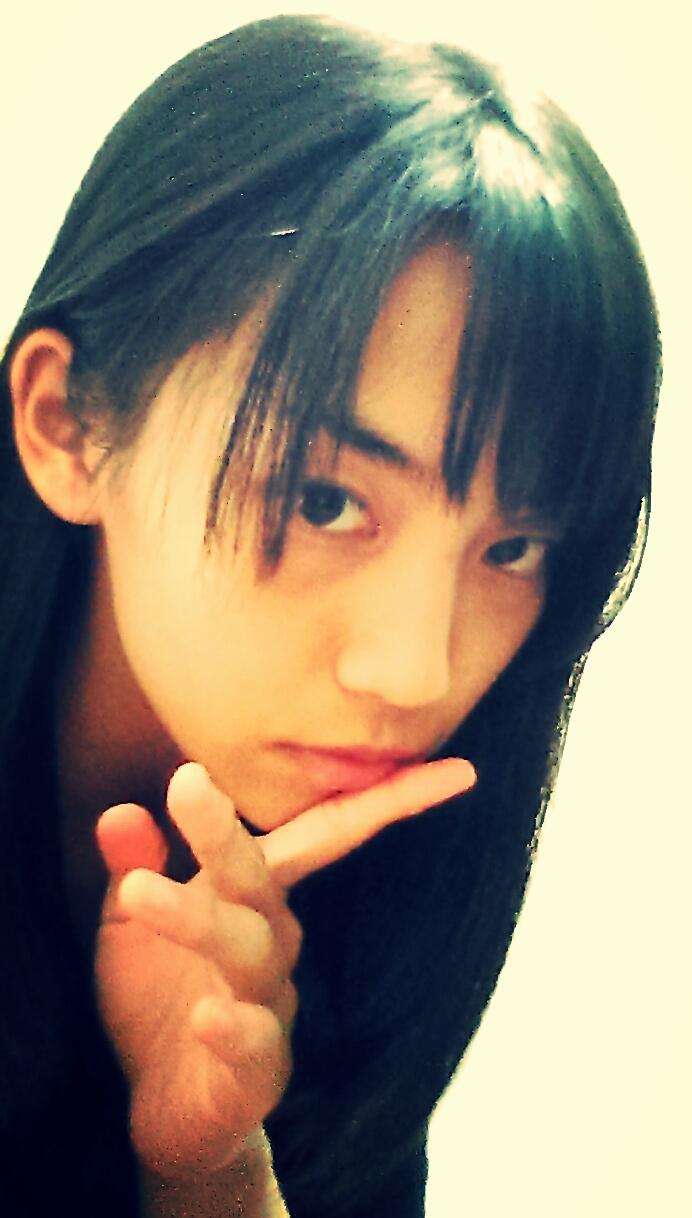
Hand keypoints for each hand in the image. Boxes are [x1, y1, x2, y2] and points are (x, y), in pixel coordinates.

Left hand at [95, 757, 474, 1179]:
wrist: (165, 1108)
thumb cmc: (162, 996)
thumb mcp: (133, 926)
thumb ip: (134, 866)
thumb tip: (119, 811)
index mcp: (257, 893)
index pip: (324, 832)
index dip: (386, 799)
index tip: (460, 770)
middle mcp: (276, 938)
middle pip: (259, 876)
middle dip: (224, 829)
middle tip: (186, 780)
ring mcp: (271, 1002)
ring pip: (247, 950)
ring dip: (195, 919)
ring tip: (138, 892)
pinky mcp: (257, 1069)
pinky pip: (251, 1044)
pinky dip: (232, 1029)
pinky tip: (206, 1018)